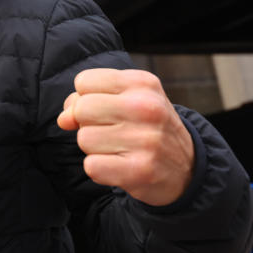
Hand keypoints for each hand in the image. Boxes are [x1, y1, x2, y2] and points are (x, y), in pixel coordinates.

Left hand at [57, 69, 194, 205]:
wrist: (188, 168)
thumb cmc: (147, 128)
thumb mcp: (127, 100)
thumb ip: (88, 100)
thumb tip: (64, 119)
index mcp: (142, 83)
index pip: (84, 81)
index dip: (85, 98)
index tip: (105, 110)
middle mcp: (146, 108)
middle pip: (81, 109)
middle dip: (87, 123)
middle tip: (112, 132)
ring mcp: (145, 139)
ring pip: (84, 139)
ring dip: (95, 149)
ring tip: (119, 149)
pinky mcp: (140, 170)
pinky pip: (91, 166)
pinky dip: (99, 169)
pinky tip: (119, 166)